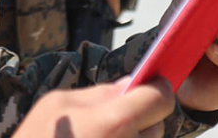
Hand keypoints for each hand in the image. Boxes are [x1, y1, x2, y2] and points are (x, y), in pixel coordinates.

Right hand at [15, 77, 174, 137]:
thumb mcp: (57, 104)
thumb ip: (97, 93)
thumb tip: (127, 85)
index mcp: (113, 122)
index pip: (160, 99)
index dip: (157, 89)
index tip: (152, 85)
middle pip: (157, 125)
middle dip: (142, 116)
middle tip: (116, 115)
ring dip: (133, 136)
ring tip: (102, 135)